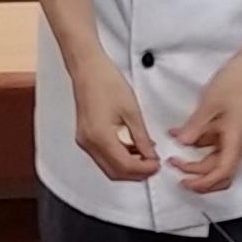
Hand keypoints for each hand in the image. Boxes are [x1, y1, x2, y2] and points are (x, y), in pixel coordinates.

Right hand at [69, 57, 161, 182]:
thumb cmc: (105, 81)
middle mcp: (89, 143)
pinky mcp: (85, 137)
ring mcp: (85, 141)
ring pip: (108, 166)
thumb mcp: (132, 111)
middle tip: (153, 165)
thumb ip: (142, 137)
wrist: (88, 68)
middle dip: (136, 173)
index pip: (124, 166)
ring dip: (128, 166)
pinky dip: (119, 157)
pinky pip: (103, 156)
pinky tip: (133, 149)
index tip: (156, 165)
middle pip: (115, 172)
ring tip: (147, 157)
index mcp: (100, 136)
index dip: (143, 169)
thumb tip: (151, 154)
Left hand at [169, 56, 241, 193]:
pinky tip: (180, 136)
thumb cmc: (234, 84)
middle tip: (175, 168)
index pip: (221, 174)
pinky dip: (198, 146)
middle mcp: (238, 145)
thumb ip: (195, 127)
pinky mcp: (231, 131)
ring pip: (216, 162)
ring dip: (196, 164)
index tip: (182, 181)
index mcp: (236, 142)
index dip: (202, 183)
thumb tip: (183, 144)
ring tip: (174, 156)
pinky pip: (214, 146)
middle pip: (220, 174)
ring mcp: (235, 138)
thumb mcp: (209, 104)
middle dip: (198, 178)